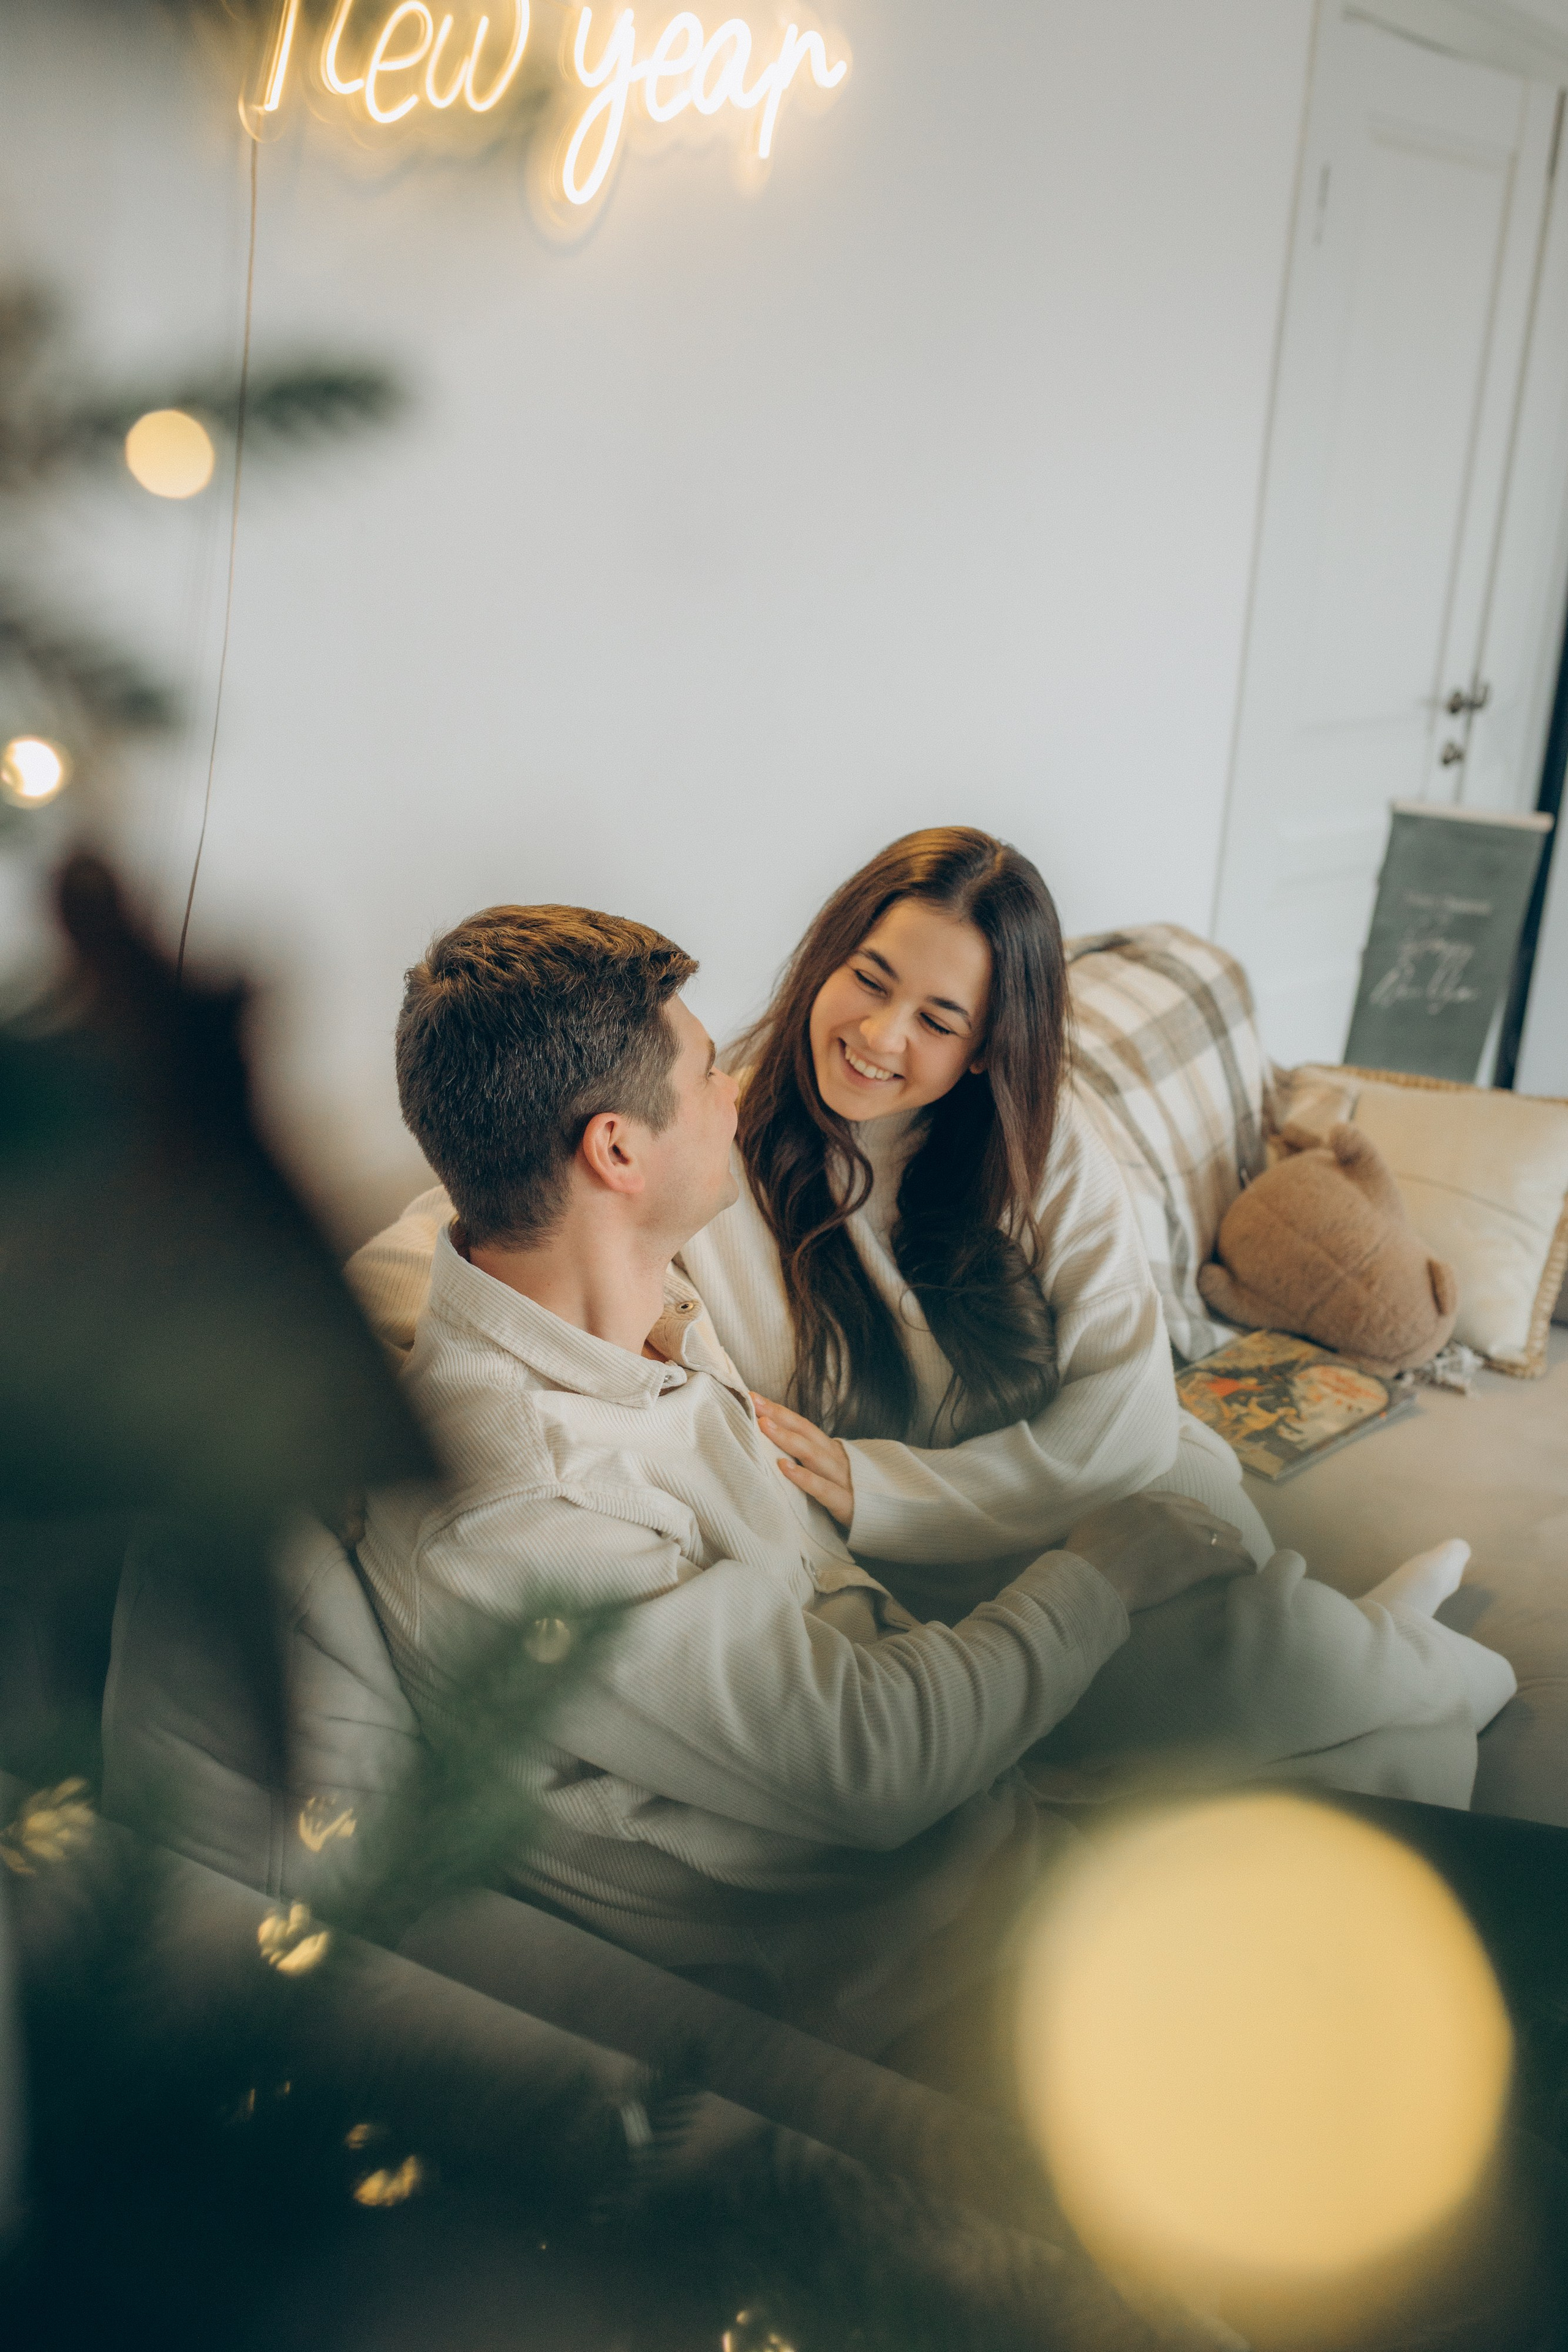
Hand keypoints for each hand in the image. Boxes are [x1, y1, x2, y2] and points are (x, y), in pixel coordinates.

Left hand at [752, 1395, 854, 1530]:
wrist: (887, 1522)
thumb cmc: (847, 1498)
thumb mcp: (828, 1474)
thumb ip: (806, 1461)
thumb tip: (771, 1447)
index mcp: (830, 1451)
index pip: (802, 1425)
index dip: (779, 1410)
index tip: (753, 1396)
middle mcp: (837, 1459)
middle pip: (805, 1432)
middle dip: (779, 1415)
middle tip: (753, 1401)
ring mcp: (843, 1480)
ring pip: (813, 1455)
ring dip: (787, 1439)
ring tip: (764, 1426)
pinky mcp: (846, 1504)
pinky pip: (823, 1489)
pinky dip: (803, 1477)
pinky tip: (783, 1468)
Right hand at [1063, 1494, 1255, 1614]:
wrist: (1091, 1578)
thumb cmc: (1082, 1561)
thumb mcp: (1092, 1526)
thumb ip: (1111, 1521)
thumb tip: (1110, 1528)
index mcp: (1141, 1501)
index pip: (1178, 1501)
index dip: (1193, 1512)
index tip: (1202, 1520)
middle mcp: (1166, 1510)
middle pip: (1203, 1515)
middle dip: (1219, 1527)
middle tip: (1231, 1537)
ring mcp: (1183, 1531)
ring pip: (1220, 1535)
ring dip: (1234, 1546)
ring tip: (1244, 1557)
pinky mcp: (1196, 1556)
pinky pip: (1228, 1559)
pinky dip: (1240, 1565)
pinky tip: (1248, 1572)